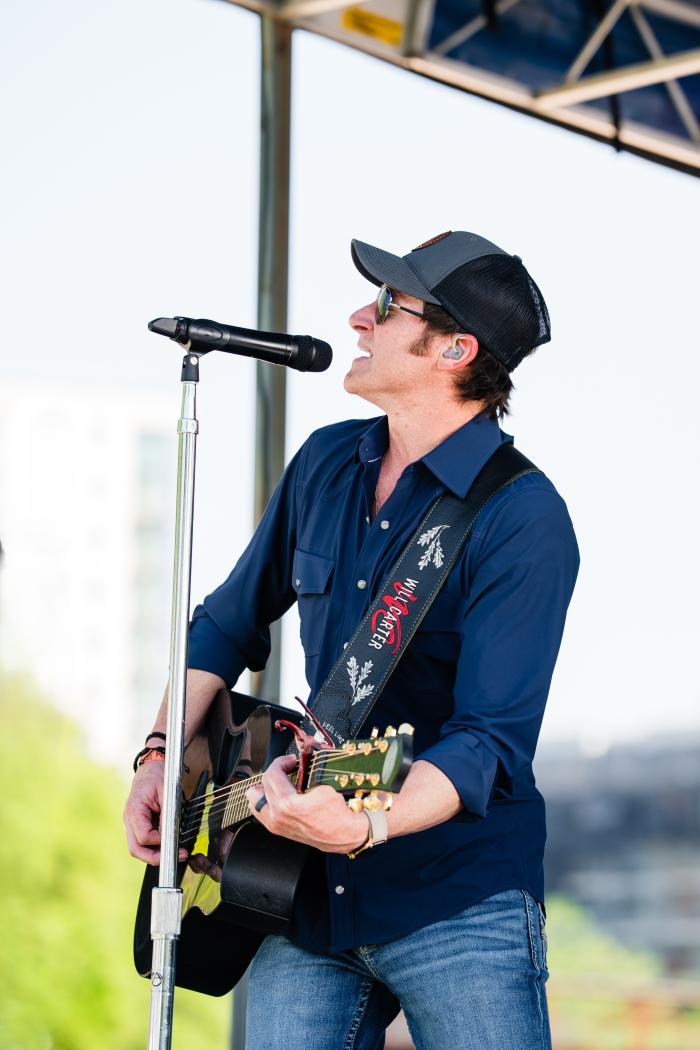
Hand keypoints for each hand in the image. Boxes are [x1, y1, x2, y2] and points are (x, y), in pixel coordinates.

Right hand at [123, 761, 188, 865]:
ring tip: (174, 852)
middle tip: (173, 857)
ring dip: (154, 854)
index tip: (172, 838)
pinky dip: (154, 847)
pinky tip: (168, 845)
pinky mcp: (136, 824)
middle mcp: (129, 819)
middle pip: (135, 849)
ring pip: (137, 848)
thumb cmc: (159, 776)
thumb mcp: (167, 792)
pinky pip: (142, 841)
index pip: (143, 837)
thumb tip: (171, 835)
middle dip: (154, 858)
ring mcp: (130, 823)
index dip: (158, 841)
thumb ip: (167, 815)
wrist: (151, 767)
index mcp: (135, 809)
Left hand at [245, 754, 369, 853]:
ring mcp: (275, 825)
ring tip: (280, 782)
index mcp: (287, 804)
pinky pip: (261, 811)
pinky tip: (279, 796)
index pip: (272, 774)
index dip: (282, 762)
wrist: (344, 833)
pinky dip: (267, 800)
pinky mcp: (277, 830)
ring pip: (254, 800)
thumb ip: (304, 772)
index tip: (291, 760)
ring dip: (266, 787)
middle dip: (276, 771)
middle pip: (263, 784)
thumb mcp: (323, 784)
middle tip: (288, 768)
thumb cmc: (337, 812)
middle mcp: (277, 816)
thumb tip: (297, 761)